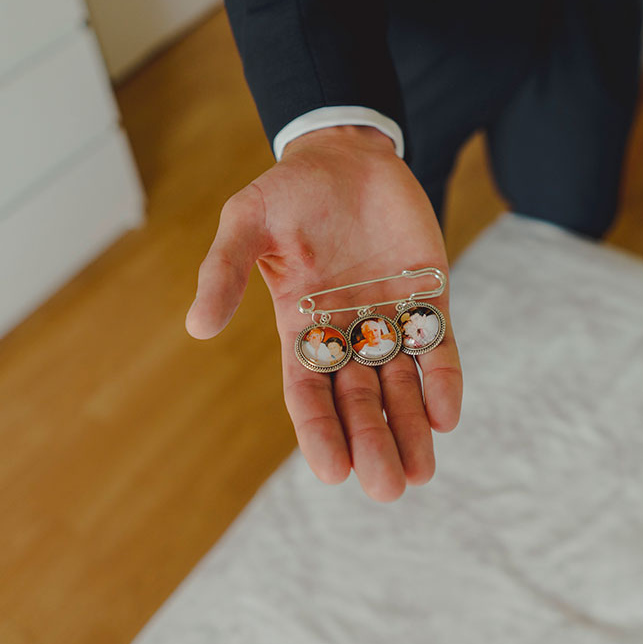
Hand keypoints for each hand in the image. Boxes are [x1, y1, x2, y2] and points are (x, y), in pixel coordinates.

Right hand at [185, 126, 461, 501]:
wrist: (345, 154)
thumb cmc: (288, 191)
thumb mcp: (245, 224)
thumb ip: (223, 272)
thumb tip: (196, 327)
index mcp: (299, 329)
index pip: (308, 393)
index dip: (319, 432)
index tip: (333, 472)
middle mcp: (346, 334)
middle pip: (359, 402)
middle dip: (373, 442)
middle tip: (388, 488)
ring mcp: (390, 319)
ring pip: (402, 386)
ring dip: (411, 429)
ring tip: (420, 473)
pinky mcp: (428, 297)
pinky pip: (438, 347)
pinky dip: (442, 380)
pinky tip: (446, 415)